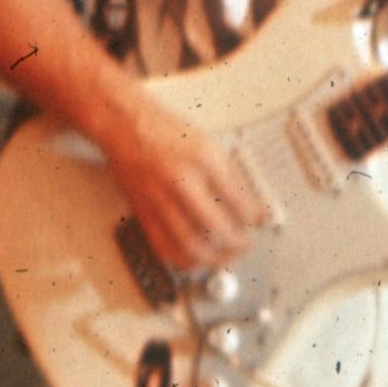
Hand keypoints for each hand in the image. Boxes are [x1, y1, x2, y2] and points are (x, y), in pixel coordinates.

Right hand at [104, 100, 266, 273]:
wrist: (126, 126)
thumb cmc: (165, 131)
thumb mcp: (206, 142)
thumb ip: (227, 173)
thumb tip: (249, 201)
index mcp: (201, 159)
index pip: (236, 198)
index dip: (254, 216)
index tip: (261, 221)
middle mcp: (180, 181)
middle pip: (214, 226)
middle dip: (236, 243)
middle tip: (245, 244)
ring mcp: (159, 200)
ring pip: (188, 244)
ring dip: (212, 259)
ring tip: (225, 256)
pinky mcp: (143, 213)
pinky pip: (164, 247)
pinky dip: (183, 260)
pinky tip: (195, 259)